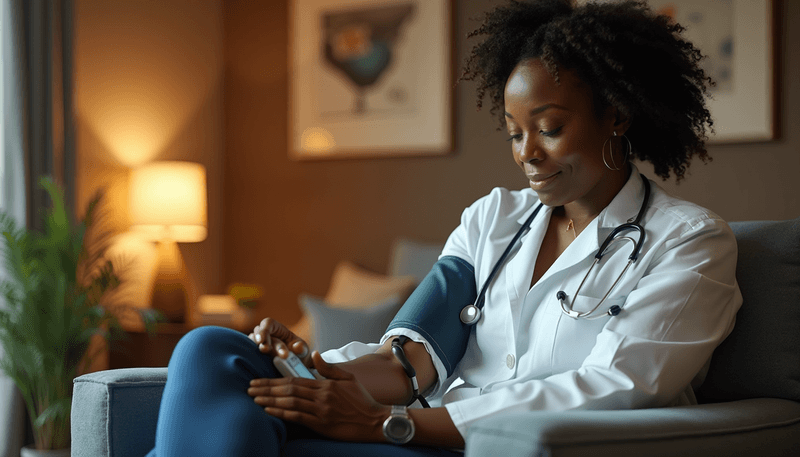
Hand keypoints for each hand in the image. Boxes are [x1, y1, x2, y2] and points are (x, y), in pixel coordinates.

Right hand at [248, 318, 309, 365]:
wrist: (294, 366)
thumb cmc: (297, 354)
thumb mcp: (303, 350)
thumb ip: (301, 348)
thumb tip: (297, 347)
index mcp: (277, 328)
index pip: (268, 323)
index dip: (264, 330)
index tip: (262, 340)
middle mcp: (265, 335)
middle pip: (259, 334)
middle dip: (263, 342)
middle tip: (265, 349)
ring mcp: (259, 345)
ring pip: (252, 344)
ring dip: (258, 349)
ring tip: (264, 356)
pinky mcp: (256, 356)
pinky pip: (250, 354)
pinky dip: (253, 357)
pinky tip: (257, 363)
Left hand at [248, 351, 389, 442]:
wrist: (375, 421)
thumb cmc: (362, 400)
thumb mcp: (348, 379)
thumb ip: (329, 368)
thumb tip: (316, 354)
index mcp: (325, 385)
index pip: (294, 380)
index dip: (274, 380)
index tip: (259, 380)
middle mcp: (321, 396)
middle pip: (288, 390)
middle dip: (266, 388)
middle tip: (250, 388)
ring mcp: (321, 411)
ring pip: (289, 402)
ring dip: (270, 400)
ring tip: (254, 398)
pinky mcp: (322, 425)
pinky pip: (297, 417)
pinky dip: (281, 413)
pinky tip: (269, 410)